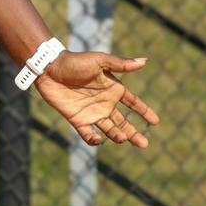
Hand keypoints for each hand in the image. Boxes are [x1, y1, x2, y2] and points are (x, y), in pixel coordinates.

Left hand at [35, 52, 159, 148]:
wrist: (49, 68)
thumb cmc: (75, 61)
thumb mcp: (100, 61)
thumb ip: (120, 64)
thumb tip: (144, 61)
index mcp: (113, 89)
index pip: (133, 102)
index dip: (144, 111)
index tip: (156, 121)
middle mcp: (105, 103)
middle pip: (124, 122)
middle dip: (134, 133)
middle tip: (144, 144)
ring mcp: (92, 112)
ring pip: (109, 129)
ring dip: (117, 135)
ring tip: (123, 138)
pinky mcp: (77, 119)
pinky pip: (88, 134)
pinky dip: (93, 139)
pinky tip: (98, 140)